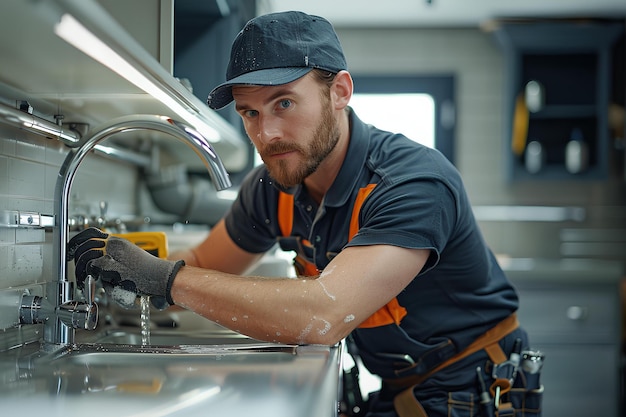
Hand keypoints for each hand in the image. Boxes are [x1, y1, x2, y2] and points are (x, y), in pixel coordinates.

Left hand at [68, 227, 184, 308]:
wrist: (161, 277)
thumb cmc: (148, 273)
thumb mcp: (130, 259)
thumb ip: (113, 259)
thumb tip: (96, 266)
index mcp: (119, 242)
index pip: (92, 233)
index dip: (77, 240)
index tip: (72, 249)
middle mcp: (115, 245)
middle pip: (85, 243)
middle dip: (75, 255)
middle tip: (74, 265)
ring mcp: (114, 254)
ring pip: (86, 255)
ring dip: (80, 268)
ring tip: (82, 277)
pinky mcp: (113, 266)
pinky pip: (92, 266)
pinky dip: (87, 274)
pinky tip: (89, 280)